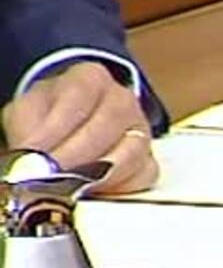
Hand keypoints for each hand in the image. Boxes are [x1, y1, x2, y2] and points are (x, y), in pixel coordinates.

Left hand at [2, 61, 157, 193]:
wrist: (70, 126)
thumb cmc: (49, 117)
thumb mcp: (28, 113)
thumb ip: (28, 130)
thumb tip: (32, 161)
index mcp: (90, 77)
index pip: (78, 96)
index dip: (56, 128)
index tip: (36, 154)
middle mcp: (123, 98)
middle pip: (110, 122)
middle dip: (78, 155)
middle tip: (53, 176)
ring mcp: (141, 129)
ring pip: (133, 150)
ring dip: (100, 173)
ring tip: (72, 187)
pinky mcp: (149, 159)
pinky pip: (145, 174)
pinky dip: (121, 186)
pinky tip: (97, 190)